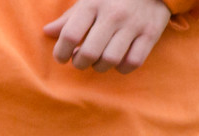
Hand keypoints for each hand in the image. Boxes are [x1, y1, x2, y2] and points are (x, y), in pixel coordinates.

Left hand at [43, 0, 170, 72]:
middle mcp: (113, 14)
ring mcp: (134, 24)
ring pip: (110, 60)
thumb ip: (69, 18)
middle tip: (80, 60)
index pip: (70, 35)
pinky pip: (133, 62)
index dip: (60, 52)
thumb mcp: (89, 0)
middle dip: (79, 63)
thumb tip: (47, 32)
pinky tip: (118, 61)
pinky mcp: (151, 33)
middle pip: (89, 53)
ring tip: (98, 60)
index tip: (62, 57)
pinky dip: (122, 67)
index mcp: (93, 4)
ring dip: (99, 67)